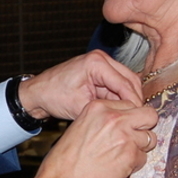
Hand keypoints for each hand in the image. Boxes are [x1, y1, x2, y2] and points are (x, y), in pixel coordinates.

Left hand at [17, 51, 142, 120]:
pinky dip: (121, 98)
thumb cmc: (52, 96)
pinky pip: (117, 85)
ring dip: (129, 99)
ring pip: (126, 82)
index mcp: (96, 62)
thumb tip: (127, 116)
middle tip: (138, 118)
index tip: (140, 118)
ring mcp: (101, 64)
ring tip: (132, 117)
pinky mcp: (99, 72)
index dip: (134, 102)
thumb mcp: (80, 106)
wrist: (37, 94)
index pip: (125, 83)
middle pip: (130, 80)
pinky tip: (123, 111)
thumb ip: (106, 109)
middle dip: (135, 100)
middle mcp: (101, 59)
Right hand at [27, 99, 157, 177]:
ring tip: (124, 155)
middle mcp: (115, 118)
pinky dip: (135, 164)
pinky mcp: (131, 156)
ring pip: (151, 138)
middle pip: (149, 116)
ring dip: (141, 147)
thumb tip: (121, 122)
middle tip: (136, 137)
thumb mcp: (80, 126)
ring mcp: (125, 137)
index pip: (130, 104)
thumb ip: (102, 119)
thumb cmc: (66, 158)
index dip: (130, 117)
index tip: (125, 127)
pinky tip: (119, 166)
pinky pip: (144, 157)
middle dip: (145, 127)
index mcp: (99, 107)